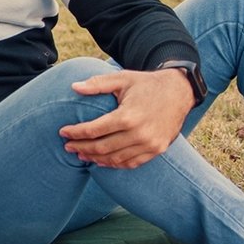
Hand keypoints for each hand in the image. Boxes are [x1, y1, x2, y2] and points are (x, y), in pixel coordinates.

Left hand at [58, 68, 194, 167]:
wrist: (180, 91)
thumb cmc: (147, 84)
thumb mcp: (122, 78)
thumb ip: (97, 84)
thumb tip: (74, 87)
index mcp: (128, 116)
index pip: (94, 130)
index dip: (76, 132)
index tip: (63, 132)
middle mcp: (139, 133)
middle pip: (102, 147)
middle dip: (82, 148)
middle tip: (68, 146)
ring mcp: (150, 144)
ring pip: (115, 158)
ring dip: (95, 158)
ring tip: (81, 154)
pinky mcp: (157, 149)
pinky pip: (132, 163)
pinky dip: (115, 164)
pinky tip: (102, 161)